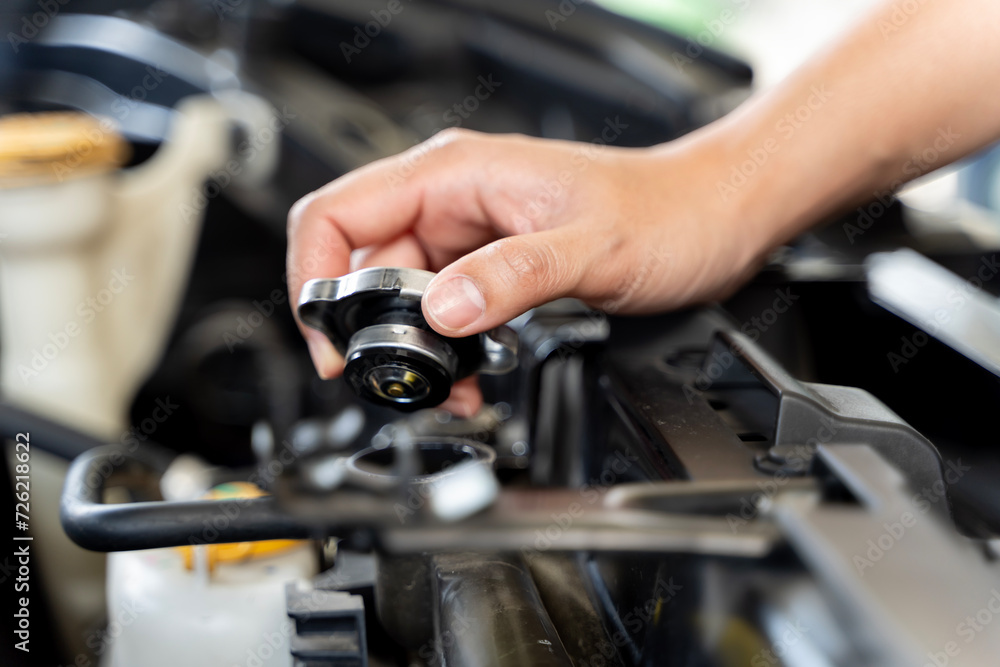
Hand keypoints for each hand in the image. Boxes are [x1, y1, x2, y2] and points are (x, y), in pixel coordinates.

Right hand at [286, 128, 768, 413]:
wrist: (710, 219)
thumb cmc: (663, 210)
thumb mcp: (588, 248)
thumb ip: (510, 277)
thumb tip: (442, 313)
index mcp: (455, 174)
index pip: (339, 214)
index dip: (316, 280)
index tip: (332, 342)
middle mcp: (452, 200)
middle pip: (362, 265)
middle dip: (368, 331)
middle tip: (396, 379)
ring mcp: (470, 233)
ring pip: (401, 296)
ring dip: (412, 349)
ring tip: (445, 388)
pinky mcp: (490, 264)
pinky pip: (441, 309)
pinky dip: (443, 349)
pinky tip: (468, 375)